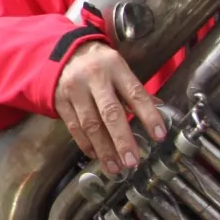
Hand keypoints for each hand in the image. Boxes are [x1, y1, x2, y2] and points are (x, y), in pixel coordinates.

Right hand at [53, 41, 166, 176]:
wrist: (60, 52)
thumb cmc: (98, 63)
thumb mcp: (119, 67)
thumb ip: (135, 89)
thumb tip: (159, 108)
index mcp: (115, 67)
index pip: (135, 94)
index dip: (148, 116)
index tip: (159, 136)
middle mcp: (94, 78)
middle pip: (110, 112)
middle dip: (122, 140)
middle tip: (132, 161)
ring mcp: (74, 90)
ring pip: (90, 124)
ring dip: (104, 149)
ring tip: (115, 168)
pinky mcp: (60, 101)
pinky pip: (74, 127)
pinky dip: (87, 145)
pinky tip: (97, 156)